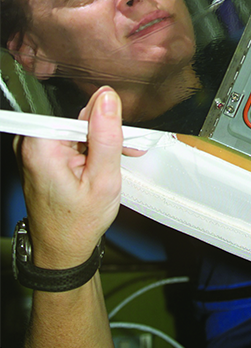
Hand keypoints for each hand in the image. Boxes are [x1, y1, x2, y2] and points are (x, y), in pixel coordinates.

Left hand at [14, 87, 135, 269]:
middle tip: (124, 150)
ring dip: (99, 140)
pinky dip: (88, 148)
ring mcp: (33, 149)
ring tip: (114, 162)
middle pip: (75, 118)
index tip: (121, 137)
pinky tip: (102, 163)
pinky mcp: (40, 154)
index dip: (103, 121)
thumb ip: (106, 135)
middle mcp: (31, 143)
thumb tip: (107, 98)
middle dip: (104, 132)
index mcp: (40, 146)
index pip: (76, 111)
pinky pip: (69, 138)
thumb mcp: (103, 180)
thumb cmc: (78, 223)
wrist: (62, 249)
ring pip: (74, 127)